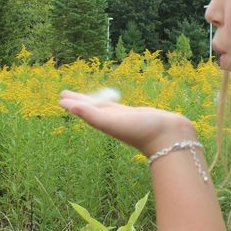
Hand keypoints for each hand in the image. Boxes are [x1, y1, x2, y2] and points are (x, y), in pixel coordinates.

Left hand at [58, 90, 197, 156]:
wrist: (169, 136)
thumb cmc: (140, 131)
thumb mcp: (112, 121)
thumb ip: (91, 114)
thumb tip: (68, 106)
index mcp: (103, 122)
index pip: (84, 110)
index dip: (72, 103)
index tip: (61, 97)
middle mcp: (111, 120)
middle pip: (91, 108)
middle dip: (78, 101)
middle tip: (64, 93)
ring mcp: (124, 117)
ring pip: (104, 106)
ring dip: (92, 100)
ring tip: (84, 96)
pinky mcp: (136, 114)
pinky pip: (117, 106)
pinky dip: (110, 101)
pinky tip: (111, 101)